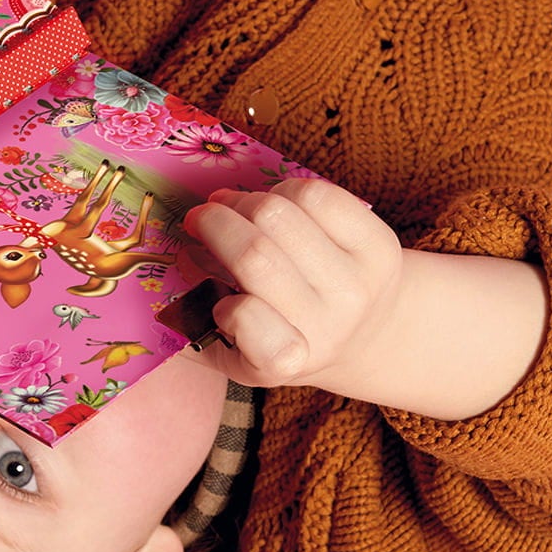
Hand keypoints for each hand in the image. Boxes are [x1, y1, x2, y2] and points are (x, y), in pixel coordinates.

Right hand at [178, 177, 405, 397]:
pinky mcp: (382, 248)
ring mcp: (358, 284)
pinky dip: (285, 190)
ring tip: (234, 206)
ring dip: (246, 200)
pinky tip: (278, 203)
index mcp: (287, 361)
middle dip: (215, 222)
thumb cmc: (286, 339)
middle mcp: (328, 325)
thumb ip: (200, 333)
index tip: (220, 299)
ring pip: (283, 213)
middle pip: (255, 252)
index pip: (243, 318)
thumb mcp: (241, 357)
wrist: (368, 334)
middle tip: (199, 217)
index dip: (221, 299)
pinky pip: (320, 194)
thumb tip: (168, 288)